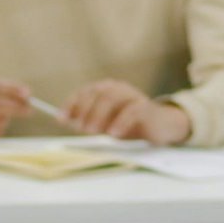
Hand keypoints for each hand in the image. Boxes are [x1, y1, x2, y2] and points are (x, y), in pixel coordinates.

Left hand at [61, 79, 189, 143]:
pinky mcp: (147, 108)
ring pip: (112, 98)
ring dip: (98, 114)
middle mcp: (119, 88)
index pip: (86, 92)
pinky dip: (121, 122)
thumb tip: (62, 118)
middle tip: (79, 128)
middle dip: (84, 110)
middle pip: (98, 93)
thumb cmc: (130, 124)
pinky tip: (114, 134)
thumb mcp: (105, 122)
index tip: (61, 118)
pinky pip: (132, 111)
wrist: (162, 126)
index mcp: (107, 89)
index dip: (72, 104)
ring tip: (92, 131)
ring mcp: (134, 96)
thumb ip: (86, 119)